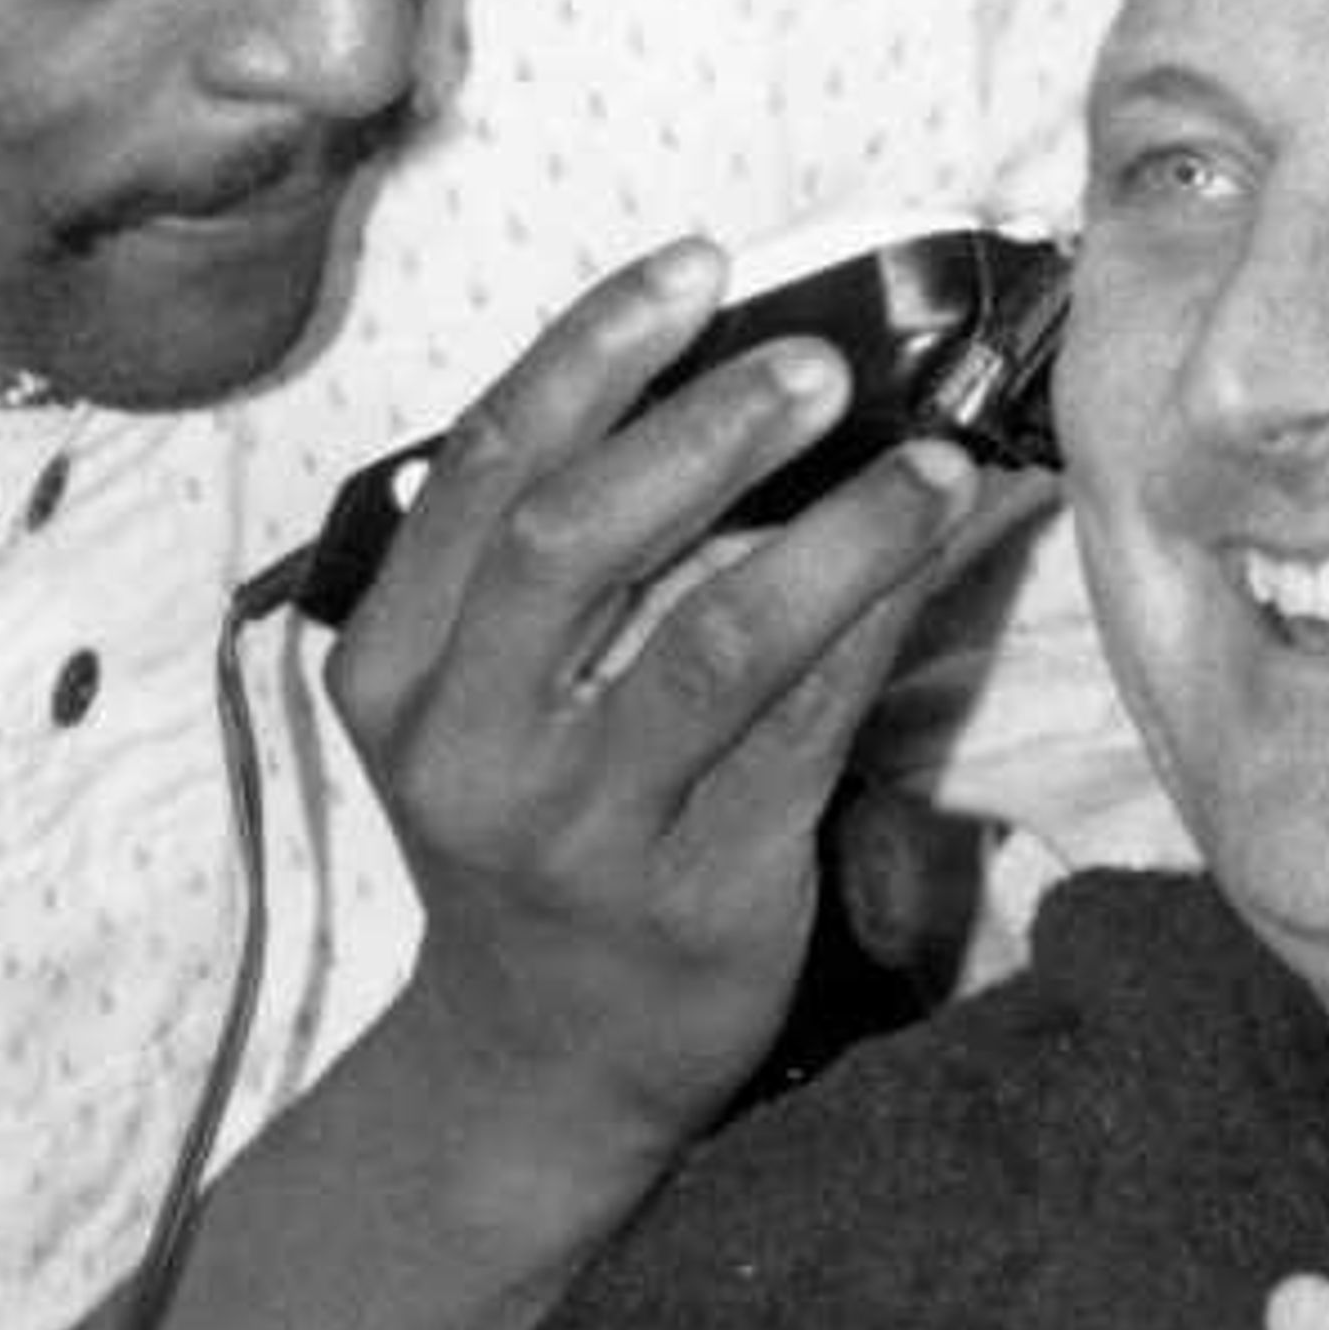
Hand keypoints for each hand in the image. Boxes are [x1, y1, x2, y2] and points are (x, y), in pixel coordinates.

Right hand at [327, 237, 1010, 1172]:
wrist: (538, 1061)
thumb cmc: (530, 827)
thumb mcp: (479, 700)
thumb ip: (548, 554)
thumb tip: (725, 368)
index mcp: (395, 669)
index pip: (481, 469)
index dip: (592, 352)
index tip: (696, 268)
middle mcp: (468, 746)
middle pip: (574, 540)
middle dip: (707, 428)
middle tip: (822, 364)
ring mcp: (581, 830)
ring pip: (709, 640)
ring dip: (833, 532)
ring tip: (930, 462)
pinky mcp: (697, 895)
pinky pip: (803, 731)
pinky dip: (876, 629)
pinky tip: (933, 561)